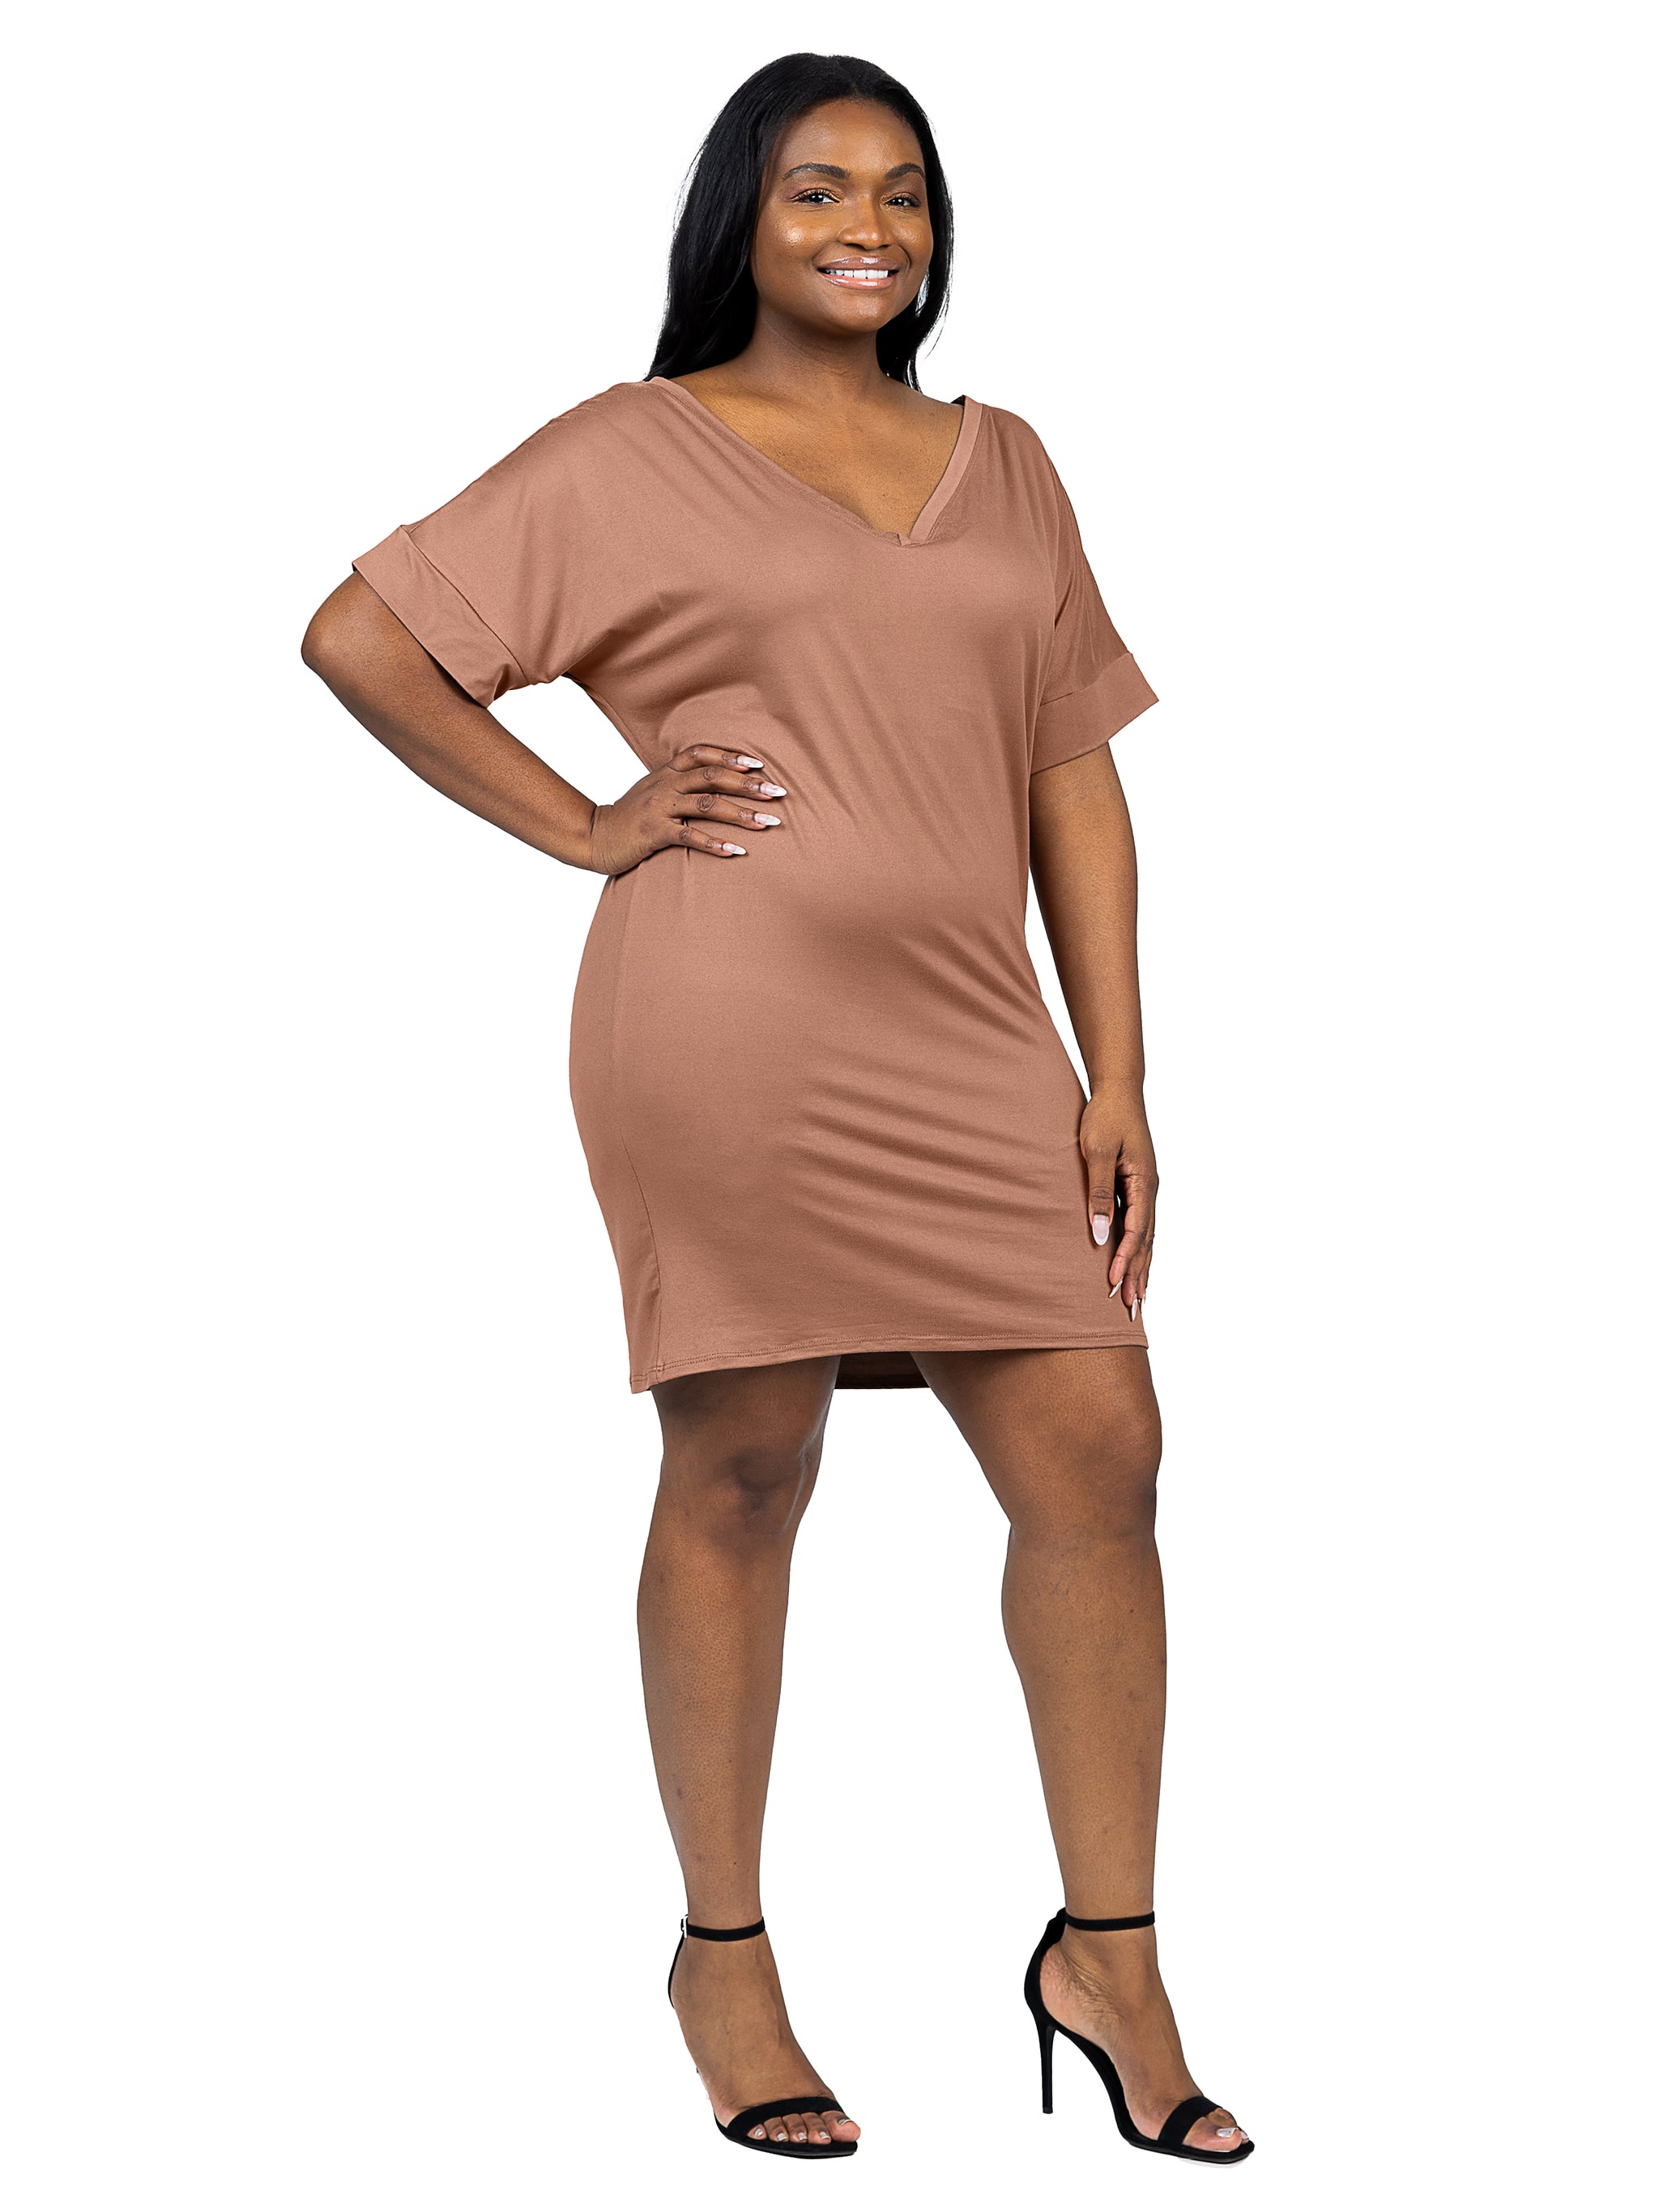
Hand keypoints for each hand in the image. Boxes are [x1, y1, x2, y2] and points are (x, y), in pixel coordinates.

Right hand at [586, 745, 788, 874]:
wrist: (594, 836)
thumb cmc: (630, 816)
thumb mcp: (653, 790)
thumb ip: (679, 782)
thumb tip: (713, 779)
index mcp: (667, 772)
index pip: (702, 754)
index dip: (731, 756)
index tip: (759, 764)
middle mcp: (666, 785)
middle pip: (713, 777)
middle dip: (749, 785)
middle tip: (777, 793)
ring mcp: (660, 808)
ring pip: (707, 805)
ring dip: (741, 814)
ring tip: (767, 823)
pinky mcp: (654, 833)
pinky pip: (689, 836)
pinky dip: (715, 844)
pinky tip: (736, 851)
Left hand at [1080, 1081, 1156, 1317]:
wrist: (1119, 1090)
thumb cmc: (1105, 1117)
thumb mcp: (1095, 1152)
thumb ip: (1099, 1193)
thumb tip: (1099, 1234)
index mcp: (1144, 1183)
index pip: (1136, 1231)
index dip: (1124, 1260)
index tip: (1113, 1285)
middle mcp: (1150, 1190)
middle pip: (1147, 1241)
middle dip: (1138, 1275)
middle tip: (1131, 1310)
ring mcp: (1147, 1189)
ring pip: (1147, 1237)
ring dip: (1142, 1267)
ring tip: (1138, 1298)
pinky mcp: (1139, 1186)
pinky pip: (1141, 1225)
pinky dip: (1139, 1248)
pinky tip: (1136, 1263)